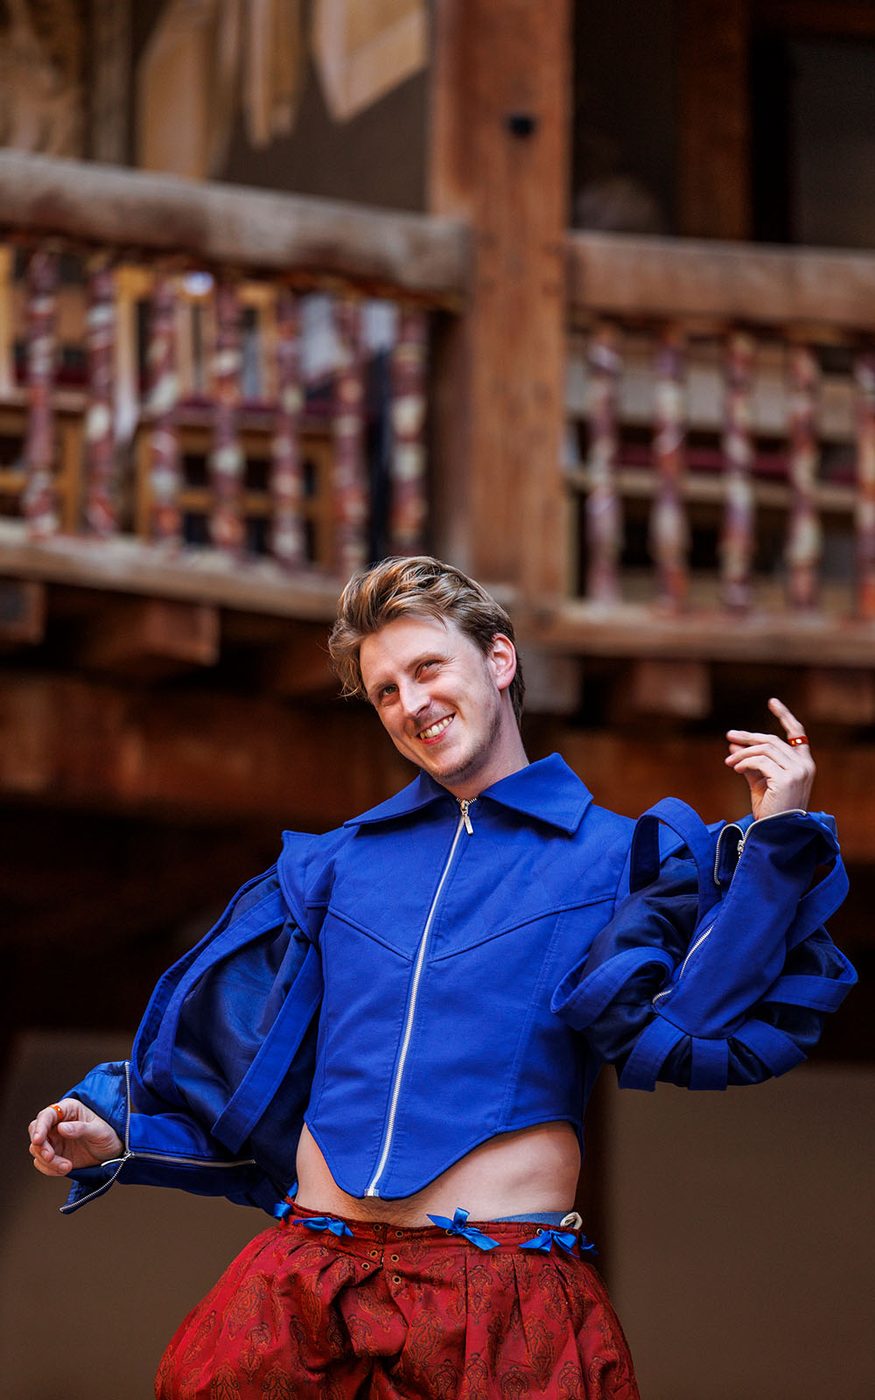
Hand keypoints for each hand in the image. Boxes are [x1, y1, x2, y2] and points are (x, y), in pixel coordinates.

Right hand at [28, 1098, 122, 1177]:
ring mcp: (54, 1140)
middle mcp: (58, 1123)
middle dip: (41, 1146)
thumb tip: (61, 1128)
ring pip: (37, 1149)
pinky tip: (64, 1169)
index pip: (48, 1115)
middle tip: (50, 1157)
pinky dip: (49, 1169)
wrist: (113, 1154)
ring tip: (66, 1167)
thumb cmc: (109, 1135)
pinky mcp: (54, 1155)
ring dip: (48, 1161)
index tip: (38, 1140)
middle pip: (36, 1131)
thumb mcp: (99, 1131)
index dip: (40, 1126)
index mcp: (69, 1110)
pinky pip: (42, 1162)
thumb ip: (81, 1128)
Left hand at [724, 697, 814, 820]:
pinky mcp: (787, 779)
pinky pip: (760, 762)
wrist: (775, 833)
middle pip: (772, 741)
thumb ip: (750, 762)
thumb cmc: (770, 809)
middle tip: (729, 736)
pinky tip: (734, 767)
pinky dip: (744, 762)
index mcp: (804, 763)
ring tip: (728, 761)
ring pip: (765, 750)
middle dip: (749, 737)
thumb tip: (732, 743)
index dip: (785, 716)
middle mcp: (805, 765)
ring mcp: (798, 772)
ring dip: (742, 753)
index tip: (772, 702)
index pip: (798, 733)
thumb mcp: (760, 781)